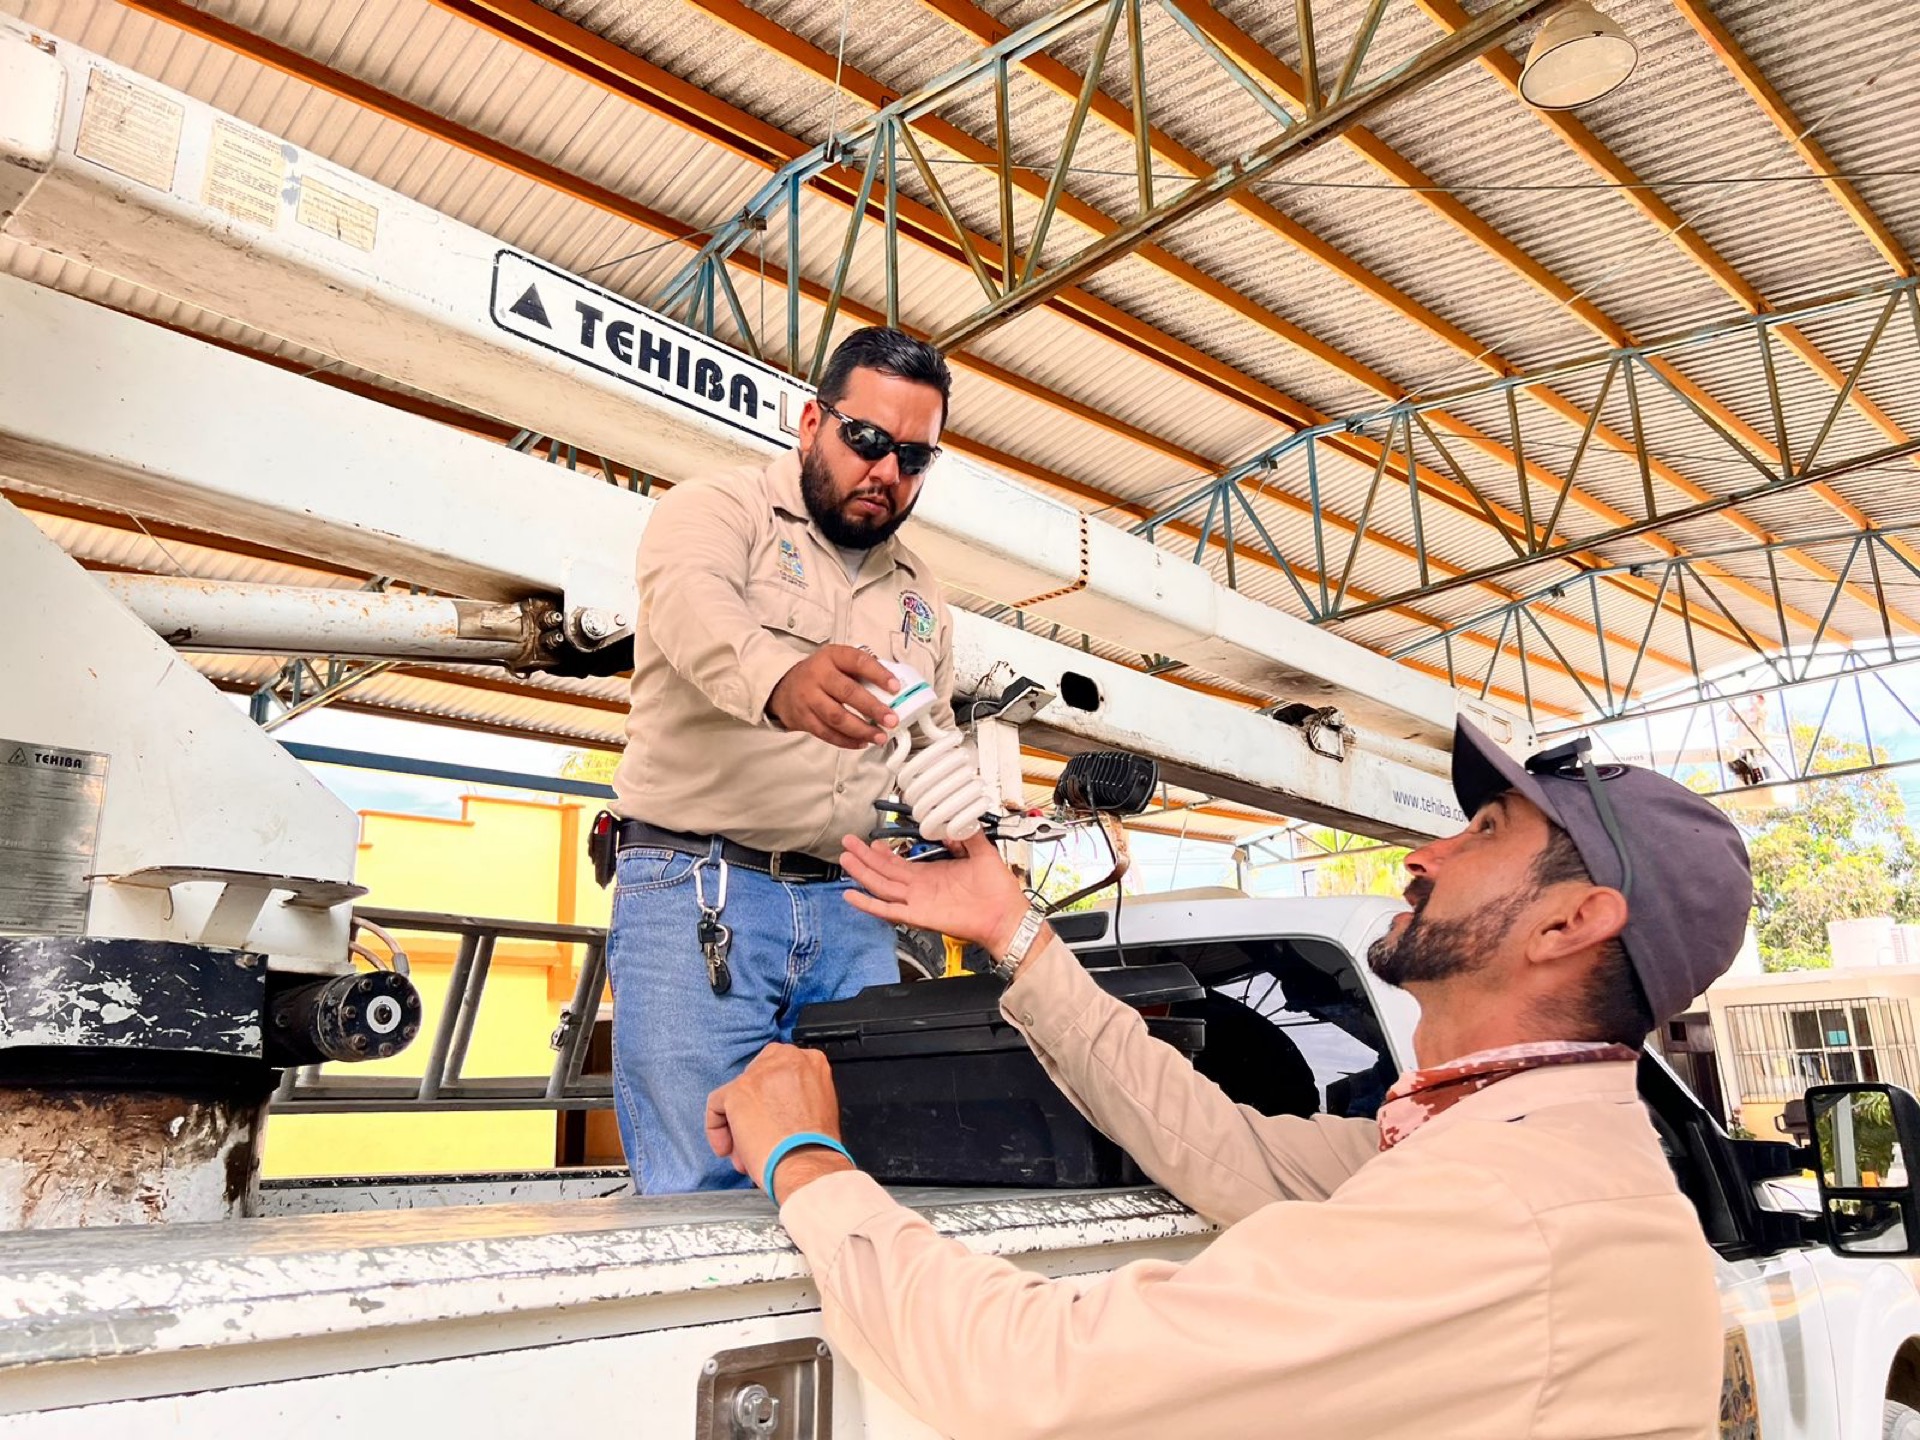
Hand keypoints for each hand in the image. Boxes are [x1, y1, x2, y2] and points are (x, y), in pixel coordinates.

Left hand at [706, 1044, 853, 1201]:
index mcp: (811, 1062)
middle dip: (753, 1108)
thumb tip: (774, 1105)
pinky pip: (716, 1105)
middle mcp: (787, 1058)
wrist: (808, 1163)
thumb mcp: (821, 1106)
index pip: (779, 1069)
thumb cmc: (817, 1147)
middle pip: (756, 1077)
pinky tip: (728, 1150)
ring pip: (737, 1094)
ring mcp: (760, 1073)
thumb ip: (798, 1095)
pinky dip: (717, 1129)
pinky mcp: (738, 1091)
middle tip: (756, 1134)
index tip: (771, 1116)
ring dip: (738, 1124)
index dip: (771, 1097)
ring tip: (745, 1152)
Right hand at [766, 645, 899, 748]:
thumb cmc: (820, 674)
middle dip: (873, 708)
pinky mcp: (803, 718)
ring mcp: (809, 698)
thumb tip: (892, 690)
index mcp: (832, 656)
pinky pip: (827, 733)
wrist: (784, 687)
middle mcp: (818, 675)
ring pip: (837, 717)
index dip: (878, 674)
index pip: (858, 661)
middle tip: (891, 720)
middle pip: (848, 693)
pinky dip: (846, 741)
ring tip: (880, 736)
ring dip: (861, 730)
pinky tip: (862, 742)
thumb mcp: (837, 662)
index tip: (895, 687)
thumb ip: (860, 671)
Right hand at [839, 831, 1030, 954]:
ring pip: (881, 886)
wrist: (1006, 915)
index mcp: (932, 875)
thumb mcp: (982, 852)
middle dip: (864, 857)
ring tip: (845, 859)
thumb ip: (967, 836)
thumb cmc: (997, 891)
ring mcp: (917, 902)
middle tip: (847, 843)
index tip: (871, 842)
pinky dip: (868, 904)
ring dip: (862, 873)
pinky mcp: (918, 915)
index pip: (899, 863)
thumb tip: (952, 823)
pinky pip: (888, 910)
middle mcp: (920, 889)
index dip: (883, 853)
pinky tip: (852, 894)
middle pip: (884, 872)